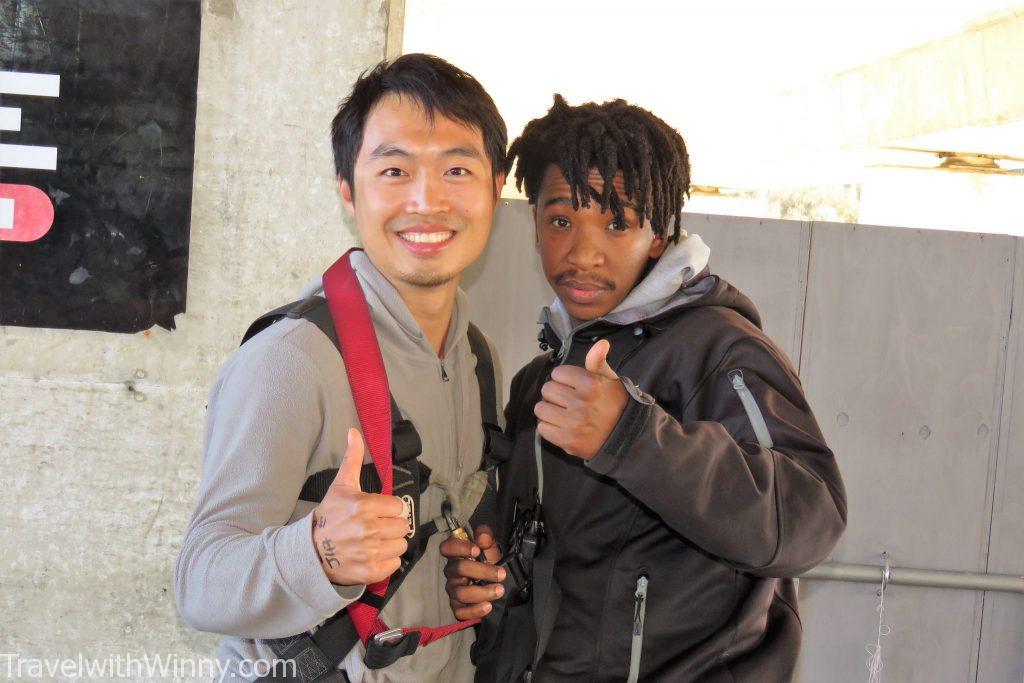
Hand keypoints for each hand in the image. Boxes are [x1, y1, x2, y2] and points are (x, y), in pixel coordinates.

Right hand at [311, 428, 409, 585]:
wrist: (310, 551)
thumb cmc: (329, 516)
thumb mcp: (341, 485)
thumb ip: (352, 458)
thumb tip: (354, 431)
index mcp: (363, 506)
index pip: (399, 507)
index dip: (389, 510)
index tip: (377, 512)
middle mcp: (368, 530)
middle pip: (402, 527)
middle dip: (391, 526)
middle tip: (375, 527)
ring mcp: (369, 552)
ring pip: (401, 545)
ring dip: (390, 544)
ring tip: (374, 542)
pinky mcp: (370, 571)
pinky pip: (395, 564)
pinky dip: (386, 561)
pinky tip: (372, 555)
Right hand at [440, 524, 505, 619]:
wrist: (496, 584)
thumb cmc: (489, 563)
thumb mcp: (491, 549)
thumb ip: (487, 538)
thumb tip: (483, 536)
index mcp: (457, 555)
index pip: (446, 547)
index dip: (459, 547)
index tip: (477, 550)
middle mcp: (452, 573)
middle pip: (459, 569)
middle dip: (482, 571)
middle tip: (501, 574)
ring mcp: (453, 590)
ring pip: (461, 592)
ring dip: (482, 592)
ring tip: (499, 590)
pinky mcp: (457, 607)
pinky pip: (460, 611)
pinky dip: (474, 610)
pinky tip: (487, 606)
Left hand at [534, 339, 627, 459]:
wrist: (624, 437)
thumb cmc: (614, 404)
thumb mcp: (610, 380)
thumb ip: (599, 362)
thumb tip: (601, 343)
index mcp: (591, 385)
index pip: (558, 373)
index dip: (564, 378)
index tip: (573, 386)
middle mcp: (581, 403)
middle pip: (547, 389)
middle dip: (555, 393)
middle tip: (567, 400)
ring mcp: (573, 423)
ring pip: (540, 408)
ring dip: (549, 410)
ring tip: (561, 412)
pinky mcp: (567, 441)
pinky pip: (542, 428)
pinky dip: (549, 427)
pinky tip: (561, 426)